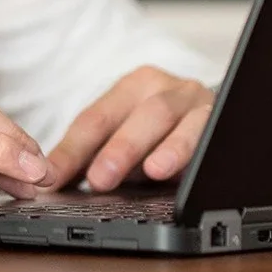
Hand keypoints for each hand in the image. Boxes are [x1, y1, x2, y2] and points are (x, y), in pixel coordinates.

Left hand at [40, 66, 212, 192]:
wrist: (215, 119)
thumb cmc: (161, 135)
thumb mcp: (124, 142)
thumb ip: (94, 159)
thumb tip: (54, 184)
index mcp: (130, 89)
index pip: (96, 119)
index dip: (72, 150)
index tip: (51, 177)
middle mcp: (163, 88)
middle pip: (139, 115)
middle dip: (120, 148)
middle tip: (100, 179)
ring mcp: (194, 102)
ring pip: (175, 118)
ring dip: (164, 148)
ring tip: (152, 171)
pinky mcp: (221, 119)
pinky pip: (210, 132)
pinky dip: (194, 150)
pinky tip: (184, 168)